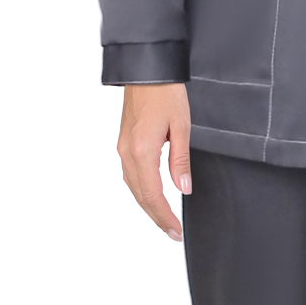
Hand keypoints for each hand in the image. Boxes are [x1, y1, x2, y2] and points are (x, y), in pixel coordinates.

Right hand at [117, 83, 191, 239]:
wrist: (146, 72)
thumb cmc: (165, 94)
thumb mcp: (181, 127)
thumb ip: (180, 160)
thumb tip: (183, 187)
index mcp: (142, 151)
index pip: (152, 195)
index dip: (164, 217)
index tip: (175, 232)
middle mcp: (127, 152)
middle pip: (140, 196)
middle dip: (156, 217)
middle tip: (172, 233)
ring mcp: (122, 148)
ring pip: (132, 187)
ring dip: (147, 206)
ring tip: (164, 219)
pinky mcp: (123, 143)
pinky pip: (129, 175)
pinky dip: (140, 191)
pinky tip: (150, 195)